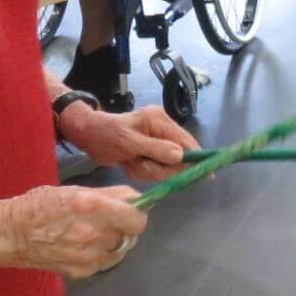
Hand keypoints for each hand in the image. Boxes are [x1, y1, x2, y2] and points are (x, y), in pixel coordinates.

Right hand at [0, 184, 146, 279]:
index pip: (138, 218)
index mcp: (94, 207)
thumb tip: (138, 199)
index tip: (129, 212)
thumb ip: (110, 195)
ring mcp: (89, 257)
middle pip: (131, 236)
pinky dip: (100, 255)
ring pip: (120, 251)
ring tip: (93, 234)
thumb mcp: (75, 190)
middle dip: (124, 228)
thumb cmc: (41, 205)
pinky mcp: (82, 272)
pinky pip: (104, 263)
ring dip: (114, 242)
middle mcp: (95, 234)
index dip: (136, 214)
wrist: (10, 234)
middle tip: (108, 222)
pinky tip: (82, 247)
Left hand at [59, 104, 199, 182]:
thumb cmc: (105, 135)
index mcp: (159, 120)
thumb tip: (181, 156)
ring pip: (166, 166)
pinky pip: (156, 167)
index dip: (197, 158)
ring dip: (149, 170)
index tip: (207, 175)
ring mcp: (157, 139)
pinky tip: (131, 163)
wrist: (88, 135)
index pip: (187, 142)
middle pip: (179, 157)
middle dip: (161, 167)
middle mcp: (163, 128)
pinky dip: (144, 170)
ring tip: (132, 162)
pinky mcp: (151, 150)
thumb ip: (155, 149)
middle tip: (141, 165)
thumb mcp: (128, 142)